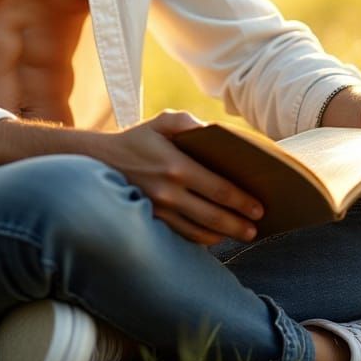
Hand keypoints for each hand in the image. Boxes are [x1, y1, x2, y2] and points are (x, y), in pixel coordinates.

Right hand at [96, 111, 263, 245]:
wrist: (101, 160)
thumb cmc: (139, 139)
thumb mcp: (161, 121)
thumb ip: (187, 121)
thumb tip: (213, 129)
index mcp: (175, 165)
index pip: (217, 188)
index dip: (241, 200)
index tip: (259, 207)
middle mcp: (168, 191)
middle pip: (213, 215)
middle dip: (238, 224)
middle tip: (256, 228)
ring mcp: (159, 209)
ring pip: (198, 230)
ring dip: (224, 235)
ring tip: (242, 234)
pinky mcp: (152, 219)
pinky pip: (182, 235)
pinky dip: (202, 239)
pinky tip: (216, 237)